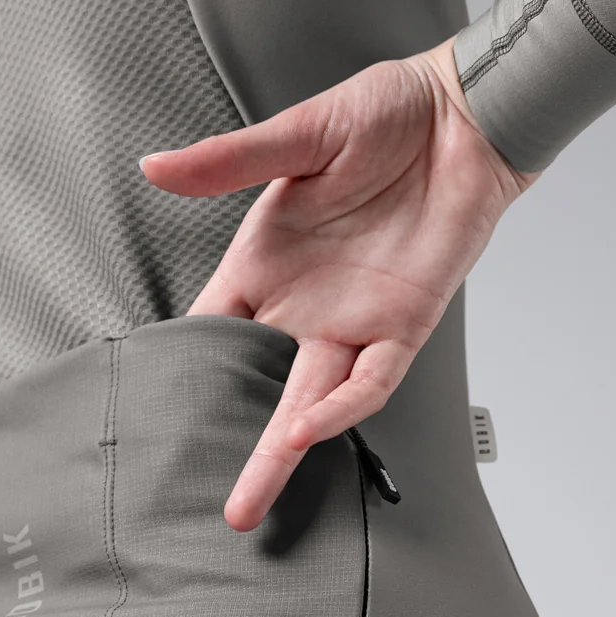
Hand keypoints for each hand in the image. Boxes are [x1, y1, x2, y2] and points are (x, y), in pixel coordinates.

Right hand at [140, 36, 538, 530]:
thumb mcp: (297, 136)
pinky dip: (339, 410)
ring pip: (307, 406)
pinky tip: (306, 430)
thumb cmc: (384, 116)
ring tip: (248, 500)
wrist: (463, 117)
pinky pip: (368, 383)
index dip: (183, 376)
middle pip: (254, 391)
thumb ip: (228, 161)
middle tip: (199, 496)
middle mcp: (302, 307)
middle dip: (229, 447)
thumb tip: (156, 166)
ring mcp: (350, 324)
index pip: (211, 335)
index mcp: (264, 266)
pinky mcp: (401, 328)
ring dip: (278, 455)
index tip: (153, 422)